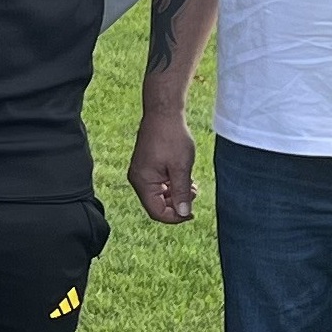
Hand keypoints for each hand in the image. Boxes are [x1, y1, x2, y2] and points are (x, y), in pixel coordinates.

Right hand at [128, 109, 198, 224]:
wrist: (163, 114)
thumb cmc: (171, 138)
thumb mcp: (181, 168)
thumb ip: (181, 192)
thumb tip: (183, 213)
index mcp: (143, 182)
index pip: (156, 212)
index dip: (175, 217)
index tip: (191, 213)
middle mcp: (138, 180)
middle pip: (156, 205)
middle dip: (176, 204)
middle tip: (193, 193)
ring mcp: (141, 173)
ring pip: (158, 195)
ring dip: (175, 195)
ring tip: (190, 185)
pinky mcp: (146, 167)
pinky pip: (157, 184)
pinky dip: (171, 185)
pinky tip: (183, 178)